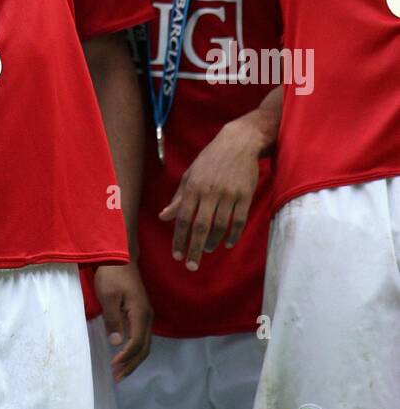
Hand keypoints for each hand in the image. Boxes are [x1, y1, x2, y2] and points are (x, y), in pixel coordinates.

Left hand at [93, 262, 152, 380]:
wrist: (120, 256)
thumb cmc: (112, 274)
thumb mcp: (108, 296)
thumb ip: (113, 320)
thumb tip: (116, 344)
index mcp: (141, 314)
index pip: (136, 344)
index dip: (125, 358)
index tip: (112, 365)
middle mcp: (147, 317)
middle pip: (144, 348)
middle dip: (131, 365)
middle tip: (117, 377)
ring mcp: (145, 314)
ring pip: (144, 344)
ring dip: (133, 359)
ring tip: (119, 371)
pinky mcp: (140, 312)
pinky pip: (140, 336)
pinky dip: (133, 349)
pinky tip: (124, 354)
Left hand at [159, 116, 262, 269]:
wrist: (239, 142)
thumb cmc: (210, 159)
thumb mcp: (190, 174)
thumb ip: (178, 198)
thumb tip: (163, 218)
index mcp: (193, 186)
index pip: (183, 218)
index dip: (179, 239)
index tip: (177, 255)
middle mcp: (210, 192)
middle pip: (201, 227)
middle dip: (194, 249)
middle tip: (191, 266)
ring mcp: (229, 194)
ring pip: (220, 226)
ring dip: (212, 242)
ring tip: (207, 250)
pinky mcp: (245, 195)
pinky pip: (239, 221)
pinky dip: (233, 235)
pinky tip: (227, 243)